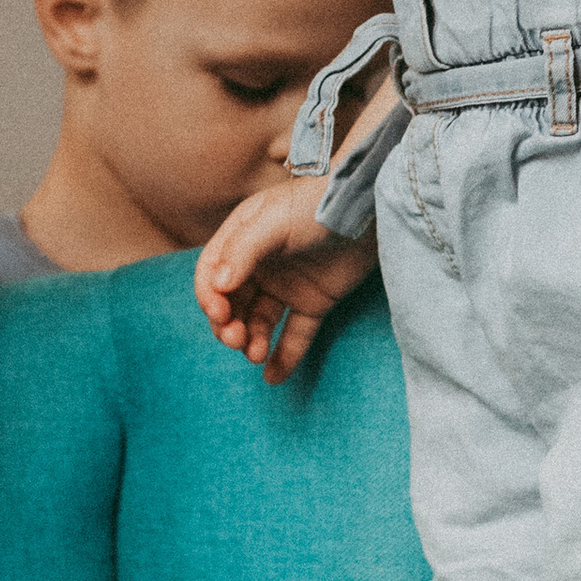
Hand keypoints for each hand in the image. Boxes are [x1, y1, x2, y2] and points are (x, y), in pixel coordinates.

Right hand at [195, 179, 379, 386]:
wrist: (370, 207)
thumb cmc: (318, 204)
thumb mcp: (275, 221)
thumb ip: (244, 250)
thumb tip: (218, 285)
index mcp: (241, 239)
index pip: (211, 274)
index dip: (209, 297)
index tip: (220, 315)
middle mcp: (258, 265)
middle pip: (231, 305)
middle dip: (228, 326)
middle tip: (237, 340)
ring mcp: (286, 285)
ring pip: (258, 322)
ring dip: (252, 341)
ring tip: (256, 354)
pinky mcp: (313, 302)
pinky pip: (294, 335)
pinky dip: (284, 357)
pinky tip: (274, 377)